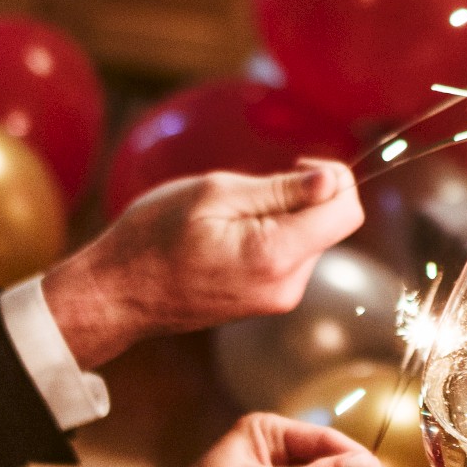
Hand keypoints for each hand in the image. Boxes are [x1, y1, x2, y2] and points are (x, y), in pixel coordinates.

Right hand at [44, 160, 363, 368]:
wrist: (119, 293)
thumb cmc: (153, 237)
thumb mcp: (214, 194)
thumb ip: (281, 189)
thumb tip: (333, 181)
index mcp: (277, 255)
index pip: (347, 211)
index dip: (333, 178)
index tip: (295, 164)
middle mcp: (288, 285)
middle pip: (331, 224)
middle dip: (301, 196)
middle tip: (246, 191)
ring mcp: (278, 298)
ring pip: (310, 239)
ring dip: (282, 216)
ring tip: (228, 217)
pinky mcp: (266, 301)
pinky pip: (288, 257)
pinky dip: (271, 236)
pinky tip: (228, 236)